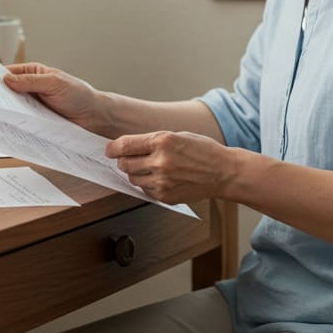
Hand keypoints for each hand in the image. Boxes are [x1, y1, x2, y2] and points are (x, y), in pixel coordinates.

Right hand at [3, 62, 109, 134]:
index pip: (8, 73)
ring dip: (3, 112)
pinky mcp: (36, 122)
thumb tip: (6, 80)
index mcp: (33, 74)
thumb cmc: (80, 95)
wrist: (95, 117)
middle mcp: (30, 89)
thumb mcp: (55, 83)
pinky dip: (14, 123)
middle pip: (7, 92)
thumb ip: (31, 82)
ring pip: (12, 108)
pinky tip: (6, 127)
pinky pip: (21, 122)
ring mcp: (32, 106)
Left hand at [105, 131, 238, 204]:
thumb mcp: (177, 135)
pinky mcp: (165, 196)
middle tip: (129, 159)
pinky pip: (145, 191)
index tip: (109, 150)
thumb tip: (127, 147)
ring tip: (150, 168)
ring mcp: (162, 181)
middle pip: (124, 164)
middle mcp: (160, 161)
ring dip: (136, 173)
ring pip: (132, 178)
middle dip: (123, 161)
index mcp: (163, 141)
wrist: (223, 172)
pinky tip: (161, 179)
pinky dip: (148, 185)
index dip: (113, 148)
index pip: (125, 145)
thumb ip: (152, 141)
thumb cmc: (203, 151)